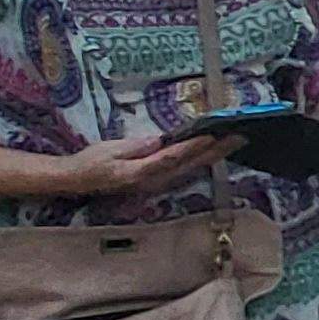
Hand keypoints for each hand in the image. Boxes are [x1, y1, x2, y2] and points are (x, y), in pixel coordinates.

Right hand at [67, 131, 238, 196]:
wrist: (79, 180)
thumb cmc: (92, 162)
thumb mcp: (109, 150)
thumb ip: (134, 147)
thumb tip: (158, 141)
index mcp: (140, 172)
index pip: (173, 157)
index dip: (193, 147)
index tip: (212, 135)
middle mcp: (154, 181)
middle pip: (191, 165)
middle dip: (216, 150)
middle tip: (239, 137)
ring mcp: (158, 184)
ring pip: (192, 169)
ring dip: (214, 156)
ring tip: (234, 143)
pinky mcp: (158, 182)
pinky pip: (185, 172)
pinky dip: (202, 162)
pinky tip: (215, 154)